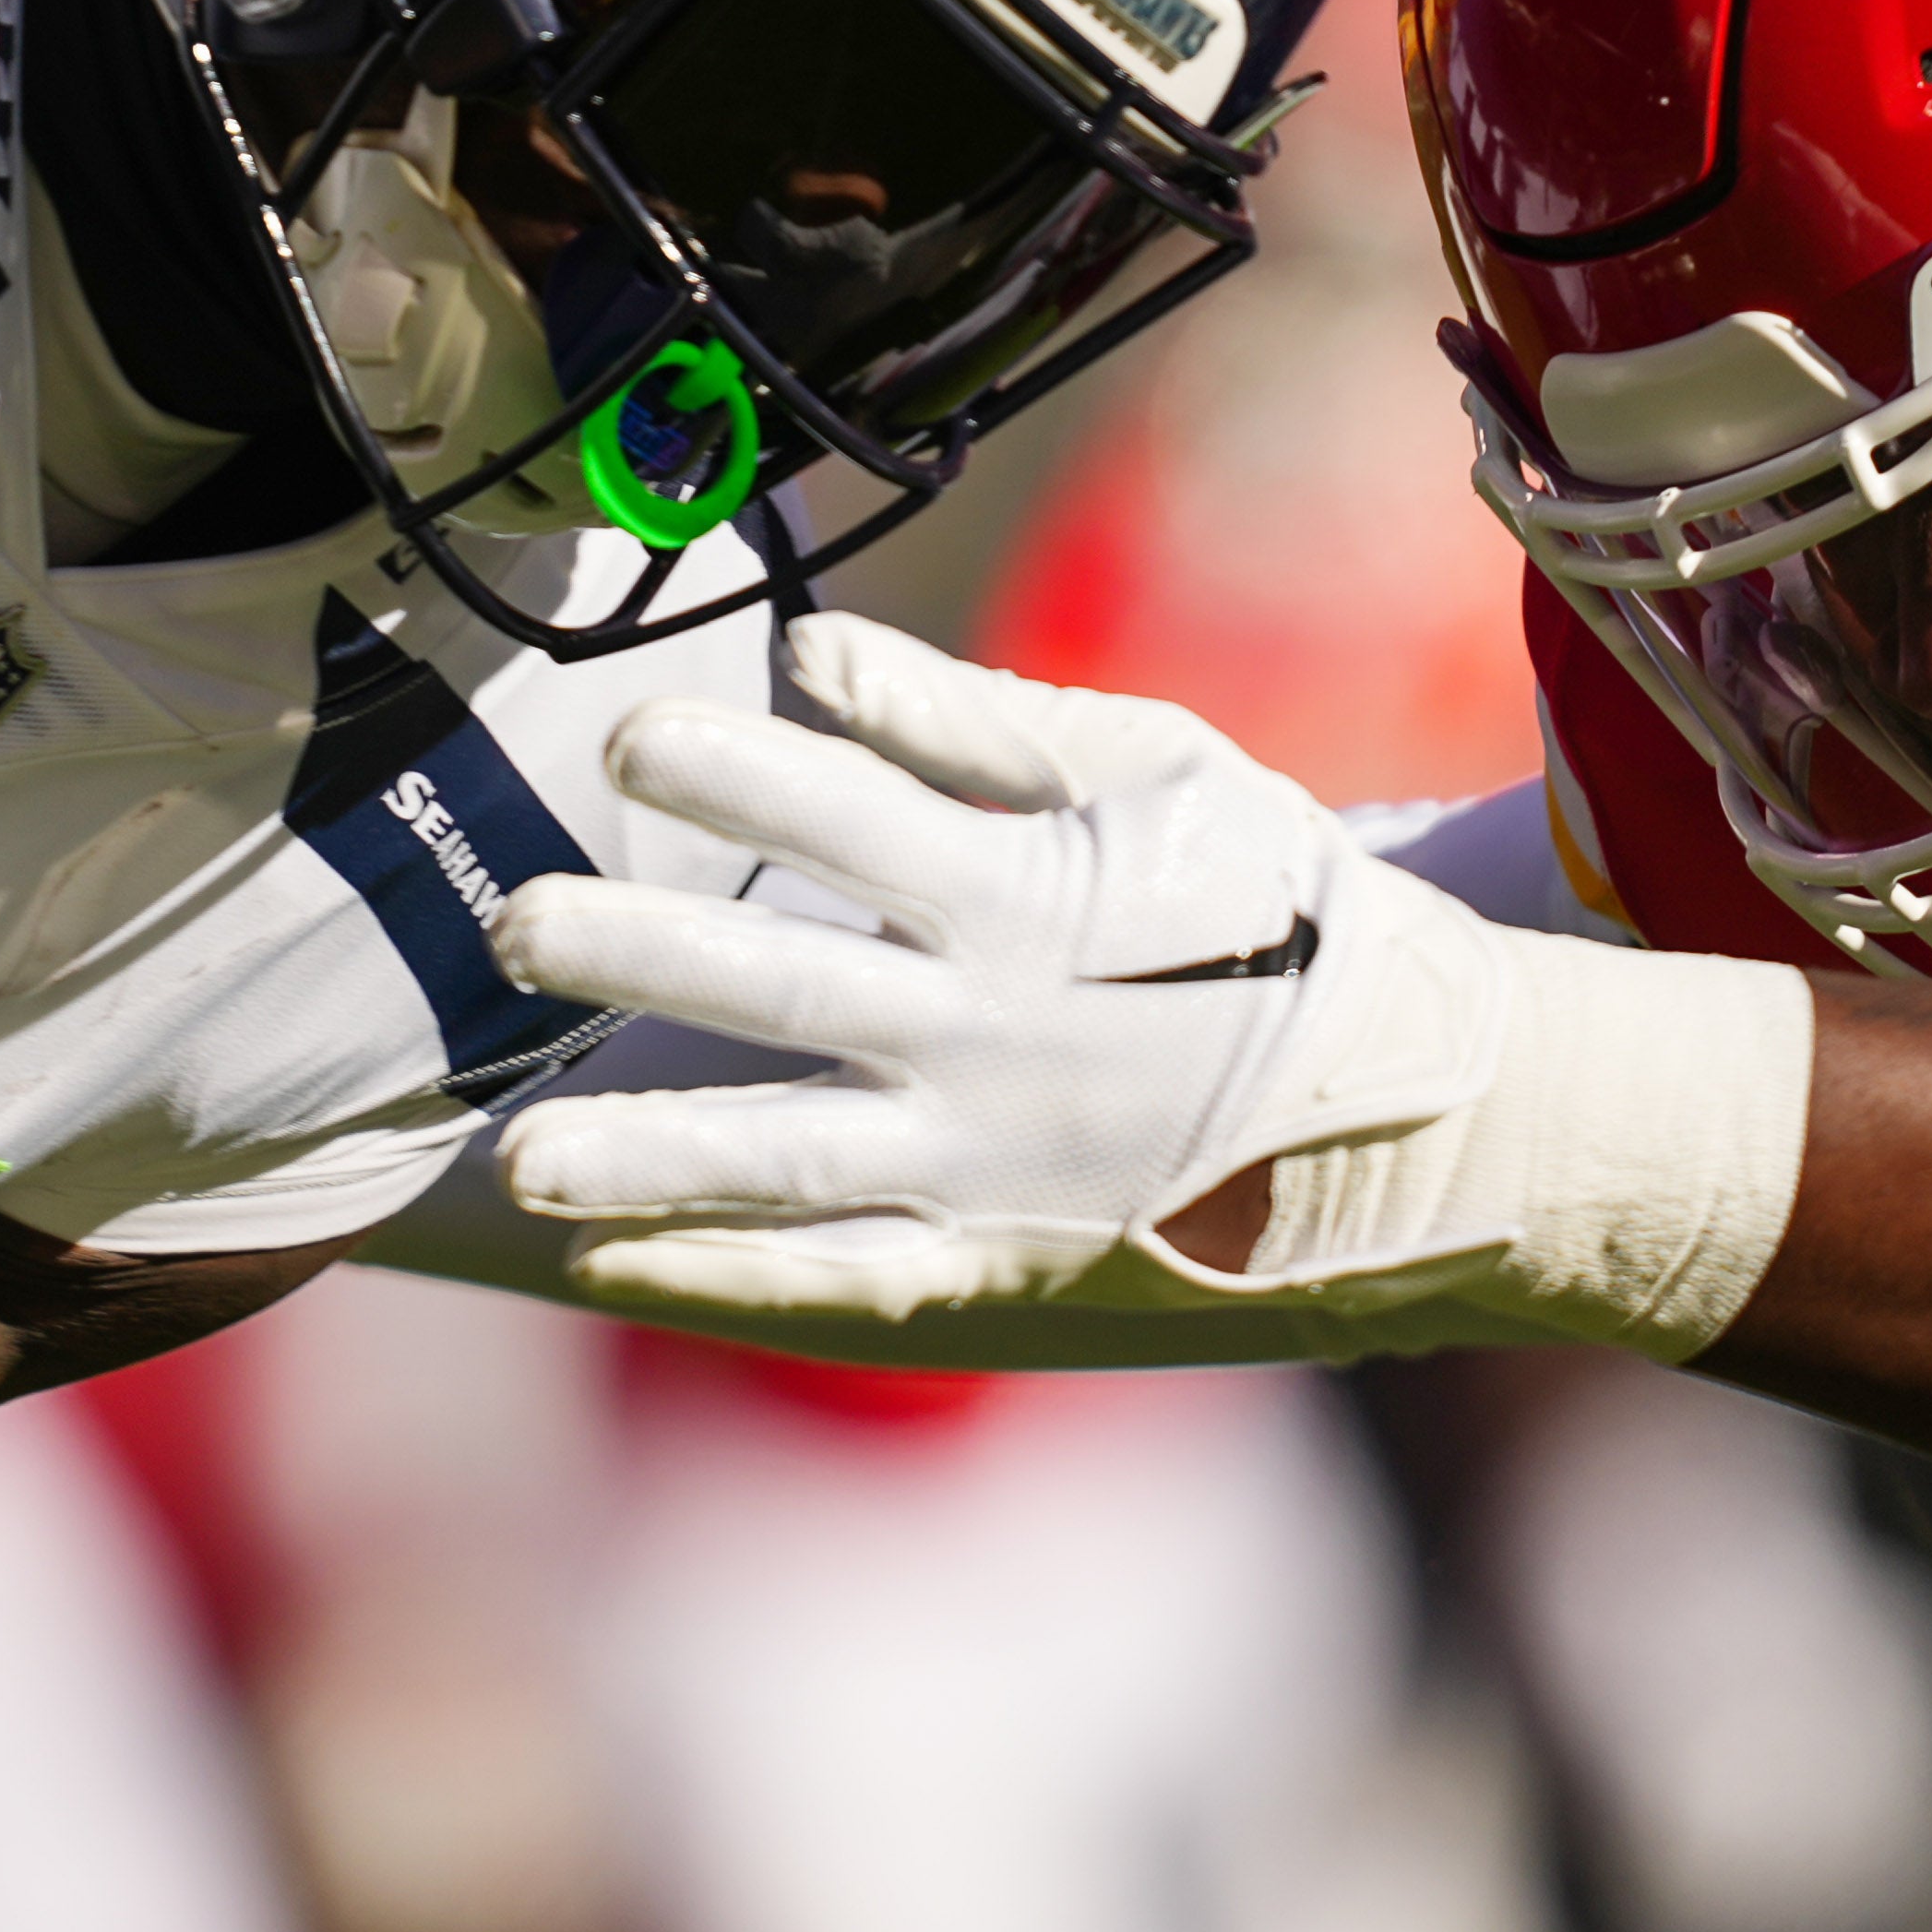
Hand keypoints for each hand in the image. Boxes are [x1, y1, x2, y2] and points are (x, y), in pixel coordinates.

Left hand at [481, 616, 1516, 1319]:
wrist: (1416, 1108)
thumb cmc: (1272, 906)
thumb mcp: (1164, 775)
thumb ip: (975, 721)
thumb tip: (807, 652)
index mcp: (1031, 902)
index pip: (858, 823)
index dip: (745, 771)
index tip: (629, 733)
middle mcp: (990, 1037)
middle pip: (791, 994)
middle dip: (645, 957)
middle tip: (515, 924)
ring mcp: (986, 1162)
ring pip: (790, 1164)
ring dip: (649, 1160)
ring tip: (514, 1162)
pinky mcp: (993, 1251)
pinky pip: (842, 1275)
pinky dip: (728, 1279)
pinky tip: (611, 1269)